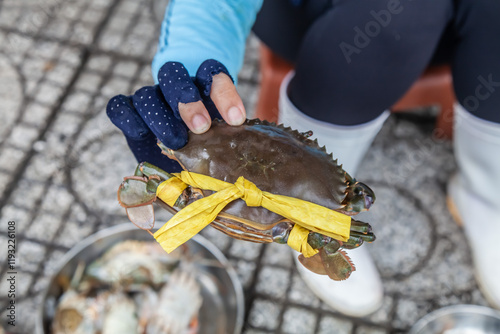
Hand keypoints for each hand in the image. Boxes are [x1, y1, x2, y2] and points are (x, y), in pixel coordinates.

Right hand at [106, 59, 245, 171]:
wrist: (176, 158)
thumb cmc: (205, 148)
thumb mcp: (219, 143)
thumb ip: (225, 141)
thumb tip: (239, 157)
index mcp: (201, 86)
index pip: (212, 73)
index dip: (224, 93)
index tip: (236, 119)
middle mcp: (173, 87)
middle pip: (174, 75)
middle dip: (188, 100)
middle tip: (201, 127)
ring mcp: (149, 99)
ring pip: (147, 93)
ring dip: (161, 116)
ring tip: (176, 142)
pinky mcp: (127, 113)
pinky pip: (119, 106)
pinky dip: (127, 117)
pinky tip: (139, 132)